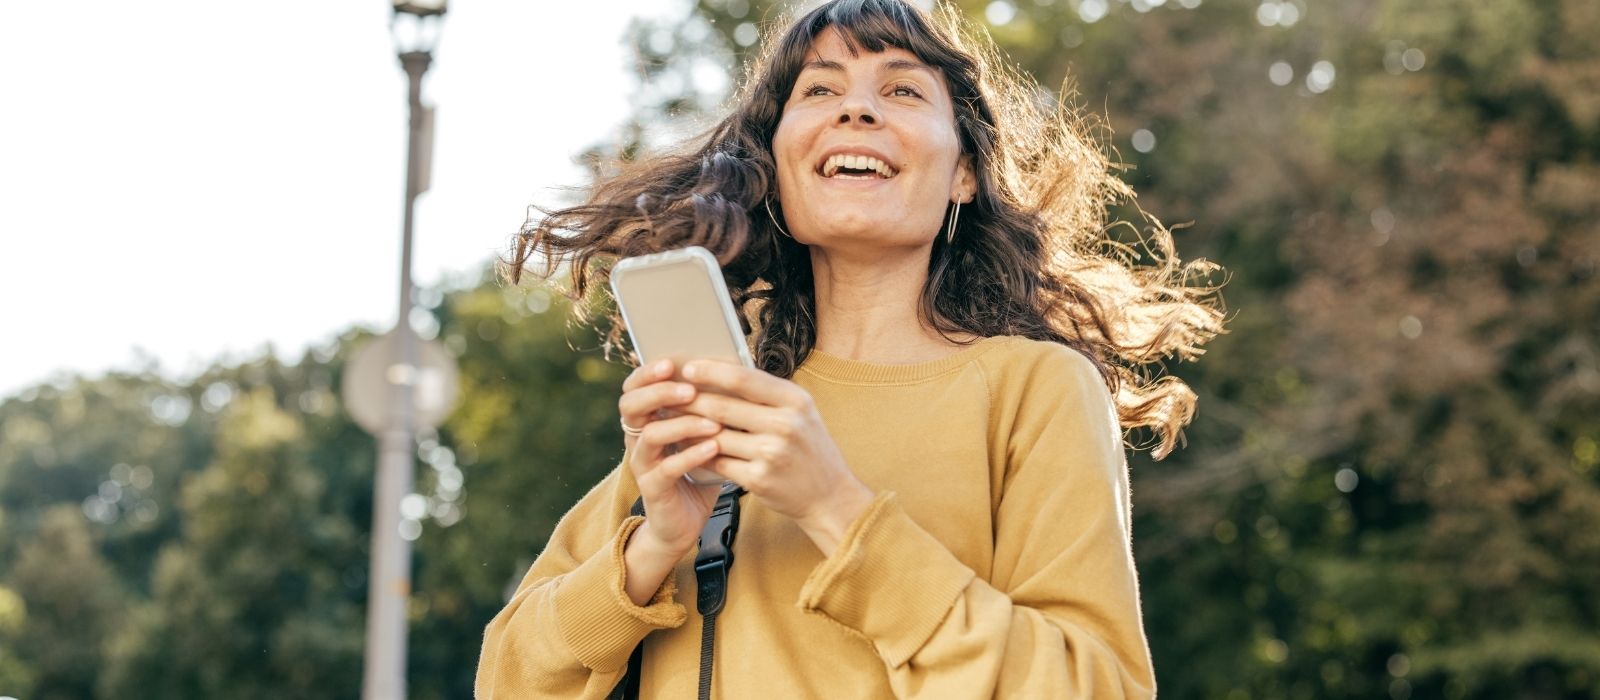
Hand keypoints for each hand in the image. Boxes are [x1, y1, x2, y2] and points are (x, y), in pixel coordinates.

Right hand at [617, 360, 723, 603]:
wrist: (685, 521)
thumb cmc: (698, 471)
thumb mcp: (703, 434)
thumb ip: (710, 407)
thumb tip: (738, 370)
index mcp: (648, 419)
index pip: (635, 386)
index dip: (648, 373)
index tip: (671, 361)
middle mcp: (638, 438)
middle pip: (631, 405)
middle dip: (659, 392)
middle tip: (688, 388)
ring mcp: (643, 464)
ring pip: (649, 435)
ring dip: (682, 424)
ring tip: (712, 421)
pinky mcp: (653, 489)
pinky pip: (666, 468)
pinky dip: (690, 455)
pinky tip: (713, 447)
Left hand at [678, 360, 875, 554]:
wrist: (830, 496)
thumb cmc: (810, 450)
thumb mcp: (801, 413)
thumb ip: (768, 394)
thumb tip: (723, 372)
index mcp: (795, 401)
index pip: (744, 379)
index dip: (711, 371)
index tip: (689, 368)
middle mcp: (786, 425)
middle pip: (723, 406)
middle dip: (690, 400)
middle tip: (668, 396)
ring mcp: (772, 454)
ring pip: (715, 435)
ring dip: (689, 429)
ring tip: (672, 422)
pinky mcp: (759, 479)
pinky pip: (717, 462)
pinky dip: (699, 455)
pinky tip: (687, 450)